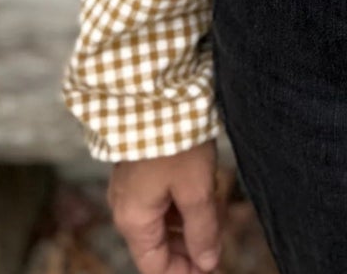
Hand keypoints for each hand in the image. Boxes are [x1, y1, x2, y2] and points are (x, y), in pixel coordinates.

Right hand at [107, 141, 221, 273]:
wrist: (153, 90)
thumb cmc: (174, 139)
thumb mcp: (196, 188)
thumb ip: (203, 230)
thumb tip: (208, 262)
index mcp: (134, 220)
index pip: (156, 267)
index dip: (186, 273)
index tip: (213, 268)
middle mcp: (125, 207)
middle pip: (158, 245)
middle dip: (190, 248)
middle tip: (221, 241)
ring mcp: (129, 187)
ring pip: (160, 220)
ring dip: (188, 224)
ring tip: (218, 215)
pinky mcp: (137, 168)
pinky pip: (158, 199)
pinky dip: (180, 204)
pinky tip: (203, 195)